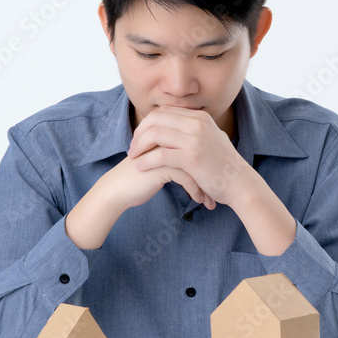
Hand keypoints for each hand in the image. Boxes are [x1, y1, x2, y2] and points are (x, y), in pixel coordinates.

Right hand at [64, 148, 210, 249]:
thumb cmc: (140, 179)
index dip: (210, 165)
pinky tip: (200, 201)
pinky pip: (187, 177)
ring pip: (196, 166)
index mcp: (171, 136)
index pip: (200, 147)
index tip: (218, 181)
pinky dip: (196, 191)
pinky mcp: (161, 165)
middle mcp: (169, 140)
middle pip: (201, 155)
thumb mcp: (162, 164)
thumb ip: (178, 158)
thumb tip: (202, 164)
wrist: (117, 190)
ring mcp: (165, 150)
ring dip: (206, 186)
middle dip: (212, 176)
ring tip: (211, 200)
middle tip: (220, 192)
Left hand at [127, 106, 250, 208]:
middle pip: (156, 119)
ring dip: (139, 146)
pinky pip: (160, 155)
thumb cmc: (223, 166)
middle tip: (133, 147)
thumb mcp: (212, 138)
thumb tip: (176, 125)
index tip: (140, 137)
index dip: (147, 123)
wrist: (240, 183)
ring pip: (155, 134)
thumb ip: (195, 129)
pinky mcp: (192, 157)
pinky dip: (146, 160)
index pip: (164, 111)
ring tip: (133, 157)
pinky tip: (140, 167)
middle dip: (140, 132)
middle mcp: (197, 123)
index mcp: (200, 117)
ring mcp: (195, 139)